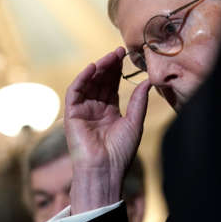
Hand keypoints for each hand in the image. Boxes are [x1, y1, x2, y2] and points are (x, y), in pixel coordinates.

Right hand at [64, 47, 150, 213]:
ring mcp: (83, 111)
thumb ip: (139, 101)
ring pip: (89, 84)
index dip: (118, 71)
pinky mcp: (72, 114)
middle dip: (109, 66)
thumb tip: (148, 81)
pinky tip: (93, 67)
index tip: (126, 56)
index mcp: (110, 112)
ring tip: (110, 57)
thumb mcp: (135, 122)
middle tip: (119, 52)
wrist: (106, 169)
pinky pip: (75, 92)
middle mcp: (96, 109)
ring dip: (98, 69)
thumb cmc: (121, 151)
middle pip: (101, 82)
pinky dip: (82, 79)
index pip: (112, 86)